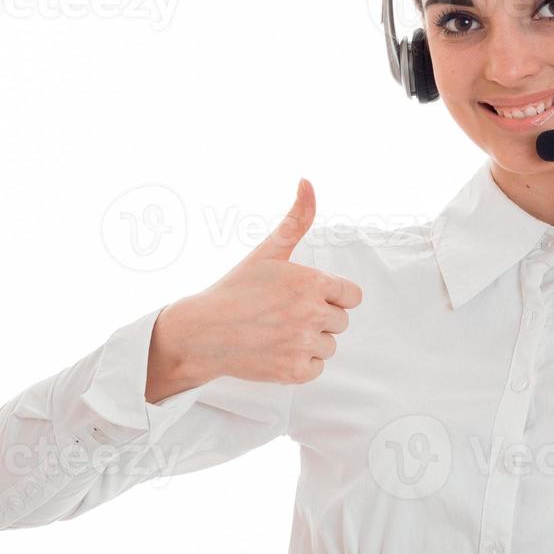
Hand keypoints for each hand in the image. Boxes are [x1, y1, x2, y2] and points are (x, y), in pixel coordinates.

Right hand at [146, 178, 362, 401]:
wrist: (202, 332)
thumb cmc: (236, 289)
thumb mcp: (269, 251)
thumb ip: (297, 219)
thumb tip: (308, 181)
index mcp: (312, 283)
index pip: (351, 296)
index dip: (330, 296)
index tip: (304, 297)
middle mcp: (312, 314)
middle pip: (341, 321)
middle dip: (319, 318)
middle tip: (284, 314)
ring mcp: (304, 345)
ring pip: (329, 345)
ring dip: (310, 341)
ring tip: (278, 332)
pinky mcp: (295, 372)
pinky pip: (316, 368)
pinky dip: (300, 363)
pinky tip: (276, 350)